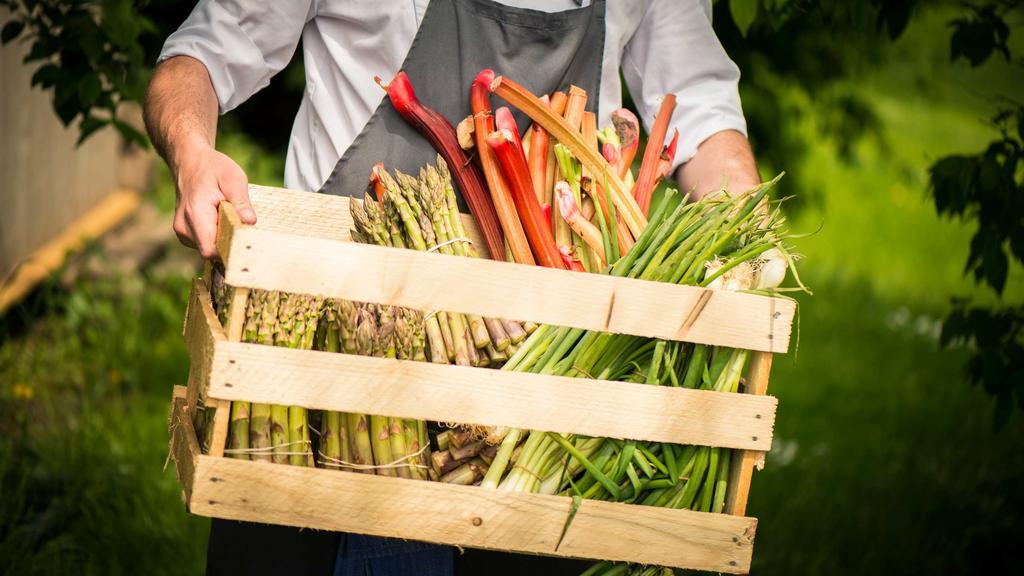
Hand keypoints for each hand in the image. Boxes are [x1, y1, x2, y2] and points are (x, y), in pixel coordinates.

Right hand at [171, 141, 256, 258]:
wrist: (189, 162)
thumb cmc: (212, 168)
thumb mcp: (233, 178)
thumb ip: (241, 202)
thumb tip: (249, 223)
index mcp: (194, 214)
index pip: (210, 250)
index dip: (229, 251)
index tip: (245, 242)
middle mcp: (184, 228)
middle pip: (212, 252)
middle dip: (229, 243)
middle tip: (240, 224)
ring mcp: (183, 232)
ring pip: (210, 249)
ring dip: (223, 238)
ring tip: (227, 216)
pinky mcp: (186, 234)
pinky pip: (206, 244)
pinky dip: (217, 236)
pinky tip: (220, 219)